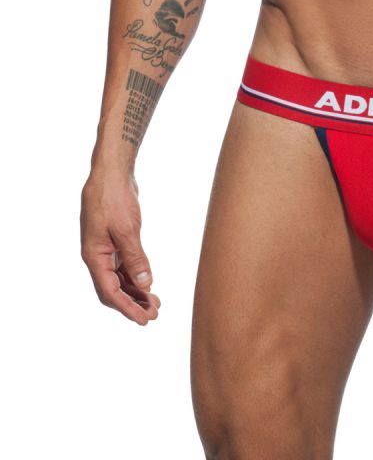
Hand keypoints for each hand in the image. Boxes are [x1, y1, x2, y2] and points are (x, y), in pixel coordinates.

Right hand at [80, 170, 160, 324]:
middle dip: (133, 304)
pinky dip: (135, 276)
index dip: (127, 308)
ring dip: (136, 292)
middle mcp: (97, 256)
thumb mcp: (127, 229)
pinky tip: (148, 283)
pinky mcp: (114, 241)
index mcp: (94, 256)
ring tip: (155, 303)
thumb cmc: (114, 198)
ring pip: (119, 279)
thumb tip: (146, 284)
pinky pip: (123, 266)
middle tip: (155, 314)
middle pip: (114, 289)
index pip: (110, 292)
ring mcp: (105, 249)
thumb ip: (135, 257)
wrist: (111, 174)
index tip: (144, 319)